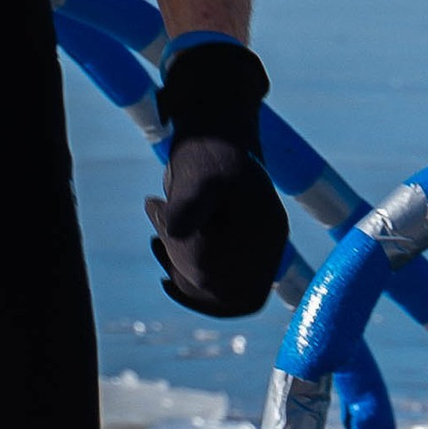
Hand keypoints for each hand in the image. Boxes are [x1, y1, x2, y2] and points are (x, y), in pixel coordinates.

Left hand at [146, 38, 287, 318]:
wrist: (217, 132)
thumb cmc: (207, 148)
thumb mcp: (196, 172)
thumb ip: (189, 203)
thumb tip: (176, 233)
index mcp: (267, 229)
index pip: (223, 275)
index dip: (186, 260)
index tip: (164, 222)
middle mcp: (269, 247)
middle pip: (221, 292)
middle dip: (181, 262)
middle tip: (158, 219)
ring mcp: (258, 254)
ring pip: (219, 296)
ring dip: (182, 273)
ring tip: (159, 232)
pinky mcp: (242, 256)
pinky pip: (220, 293)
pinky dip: (189, 284)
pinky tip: (164, 260)